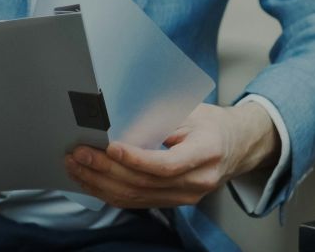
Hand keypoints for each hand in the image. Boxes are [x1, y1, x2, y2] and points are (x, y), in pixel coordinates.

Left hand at [64, 102, 276, 208]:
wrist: (237, 146)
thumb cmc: (213, 124)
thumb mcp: (193, 112)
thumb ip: (161, 121)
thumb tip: (120, 126)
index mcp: (207, 153)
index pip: (167, 165)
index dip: (136, 159)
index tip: (110, 147)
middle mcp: (197, 181)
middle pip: (144, 183)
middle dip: (106, 169)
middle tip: (80, 154)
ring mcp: (185, 197)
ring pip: (134, 197)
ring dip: (99, 183)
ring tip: (76, 166)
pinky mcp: (172, 203)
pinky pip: (135, 202)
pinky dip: (108, 191)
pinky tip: (90, 180)